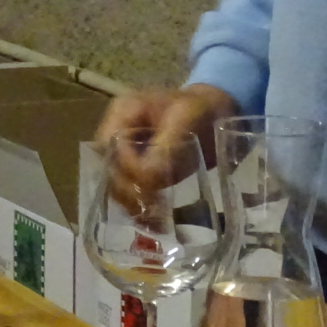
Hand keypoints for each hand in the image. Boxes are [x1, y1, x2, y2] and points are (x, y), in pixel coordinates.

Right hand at [95, 84, 235, 212]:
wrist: (219, 110)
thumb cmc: (203, 108)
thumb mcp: (187, 117)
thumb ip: (166, 145)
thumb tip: (147, 179)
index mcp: (123, 112)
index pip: (107, 145)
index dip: (123, 167)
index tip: (149, 183)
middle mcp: (117, 133)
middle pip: (108, 166)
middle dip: (126, 189)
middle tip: (149, 210)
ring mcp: (126, 152)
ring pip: (116, 180)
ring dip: (131, 200)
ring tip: (152, 219)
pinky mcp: (139, 167)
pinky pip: (131, 187)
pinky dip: (140, 202)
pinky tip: (154, 217)